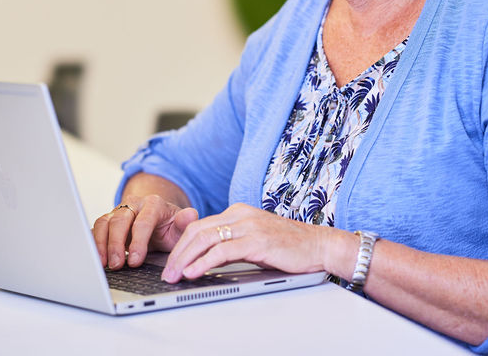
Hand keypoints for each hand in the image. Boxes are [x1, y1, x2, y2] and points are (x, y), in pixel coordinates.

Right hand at [92, 195, 198, 269]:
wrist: (159, 221)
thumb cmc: (170, 227)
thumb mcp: (181, 227)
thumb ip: (185, 223)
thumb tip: (190, 215)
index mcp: (153, 204)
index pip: (143, 221)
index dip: (139, 242)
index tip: (137, 261)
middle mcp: (133, 204)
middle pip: (120, 220)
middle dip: (117, 244)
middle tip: (118, 264)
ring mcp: (118, 212)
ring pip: (104, 222)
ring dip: (101, 244)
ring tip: (104, 264)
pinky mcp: (108, 221)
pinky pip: (96, 229)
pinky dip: (93, 243)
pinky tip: (94, 258)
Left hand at [162, 203, 336, 282]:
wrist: (319, 245)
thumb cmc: (289, 247)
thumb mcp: (254, 241)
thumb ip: (231, 244)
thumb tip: (205, 259)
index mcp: (238, 212)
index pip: (199, 226)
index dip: (181, 245)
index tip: (171, 262)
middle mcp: (240, 215)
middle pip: (197, 230)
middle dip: (177, 253)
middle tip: (167, 272)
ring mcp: (248, 226)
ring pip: (205, 239)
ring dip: (185, 259)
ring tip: (175, 275)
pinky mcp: (256, 241)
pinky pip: (221, 251)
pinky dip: (203, 262)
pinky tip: (194, 273)